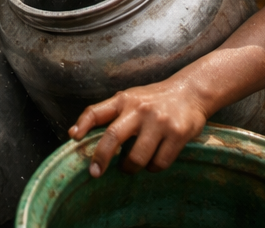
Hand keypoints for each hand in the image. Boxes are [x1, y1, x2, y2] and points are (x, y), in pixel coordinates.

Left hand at [69, 79, 208, 174]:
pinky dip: (153, 168)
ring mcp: (159, 122)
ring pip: (137, 157)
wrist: (191, 92)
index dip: (82, 124)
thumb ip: (109, 113)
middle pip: (113, 137)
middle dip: (102, 158)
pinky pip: (159, 162)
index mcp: (124, 100)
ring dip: (131, 167)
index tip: (73, 138)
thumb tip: (75, 134)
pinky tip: (152, 162)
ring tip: (131, 166)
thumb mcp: (130, 98)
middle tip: (96, 173)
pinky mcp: (177, 134)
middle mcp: (139, 109)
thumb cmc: (154, 99)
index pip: (97, 111)